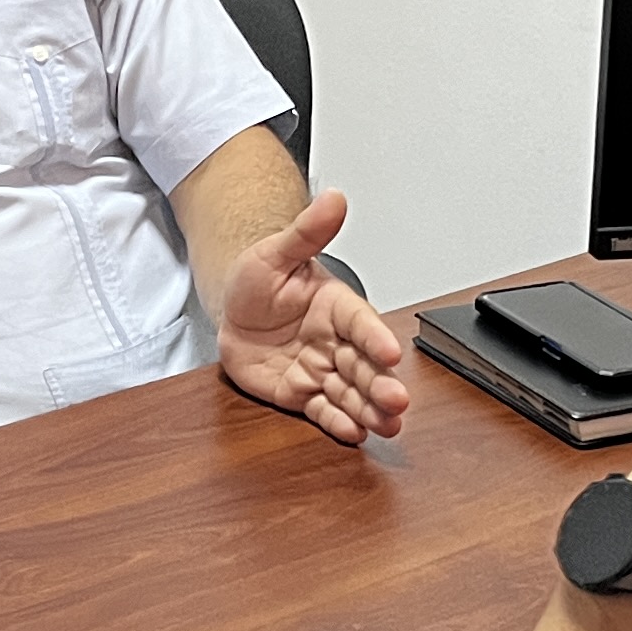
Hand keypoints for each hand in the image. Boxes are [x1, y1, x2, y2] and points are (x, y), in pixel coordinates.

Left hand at [219, 188, 411, 445]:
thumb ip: (307, 231)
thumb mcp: (276, 252)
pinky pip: (323, 411)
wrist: (234, 312)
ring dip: (370, 409)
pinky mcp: (302, 394)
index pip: (362, 322)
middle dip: (381, 384)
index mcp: (337, 306)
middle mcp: (336, 342)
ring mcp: (321, 370)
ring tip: (388, 424)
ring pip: (351, 392)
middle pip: (364, 365)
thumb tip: (333, 197)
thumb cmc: (259, 280)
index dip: (376, 337)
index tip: (391, 351)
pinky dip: (338, 423)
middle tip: (397, 401)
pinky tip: (355, 433)